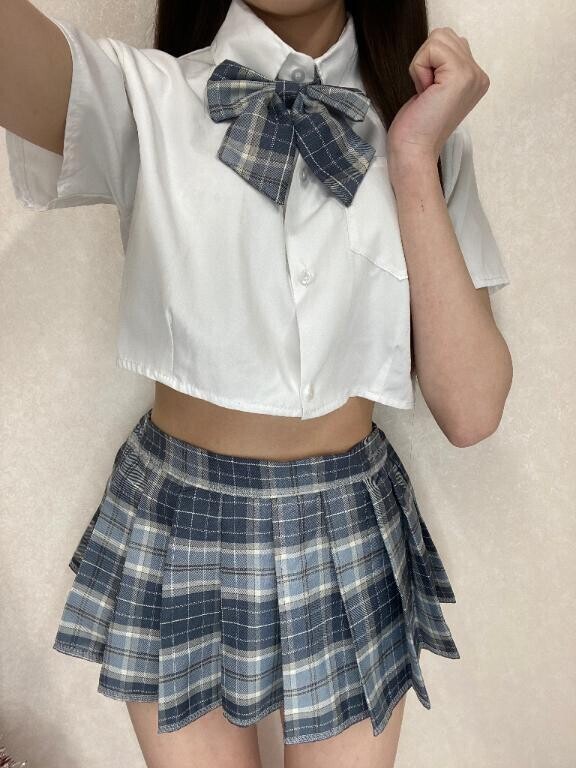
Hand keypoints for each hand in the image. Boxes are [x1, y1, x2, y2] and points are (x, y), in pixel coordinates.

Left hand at [386, 27, 490, 165]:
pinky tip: (425, 92)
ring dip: (422, 65)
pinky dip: (419, 69)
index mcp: (475, 79)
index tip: (429, 94)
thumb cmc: (417, 126)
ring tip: (427, 93)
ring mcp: (472, 75)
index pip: (449, 41)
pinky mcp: (460, 76)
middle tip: (427, 93)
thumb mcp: (434, 87)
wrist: (414, 150)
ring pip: (438, 39)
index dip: (429, 63)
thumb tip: (437, 45)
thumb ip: (443, 66)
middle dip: (425, 61)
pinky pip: (431, 49)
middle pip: (444, 35)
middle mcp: (479, 75)